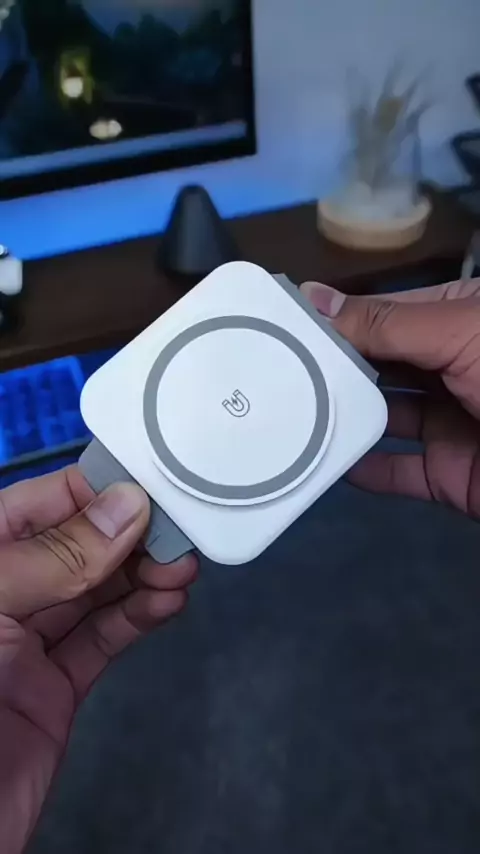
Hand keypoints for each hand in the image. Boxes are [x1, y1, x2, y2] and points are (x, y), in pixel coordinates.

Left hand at [0, 467, 197, 853]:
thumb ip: (55, 558)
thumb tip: (123, 508)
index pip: (42, 503)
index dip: (97, 491)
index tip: (150, 488)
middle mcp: (5, 593)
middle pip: (79, 546)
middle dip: (131, 536)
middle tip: (177, 536)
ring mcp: (27, 642)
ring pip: (98, 592)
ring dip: (144, 575)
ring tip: (182, 568)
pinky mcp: (54, 688)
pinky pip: (104, 641)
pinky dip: (139, 618)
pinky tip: (167, 602)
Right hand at [301, 277, 479, 516]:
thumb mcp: (460, 331)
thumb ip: (386, 322)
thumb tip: (315, 299)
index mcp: (460, 319)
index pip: (386, 314)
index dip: (339, 319)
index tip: (281, 326)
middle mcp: (453, 368)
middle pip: (381, 368)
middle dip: (333, 370)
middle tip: (271, 375)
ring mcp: (452, 422)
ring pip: (384, 419)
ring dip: (342, 419)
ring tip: (288, 416)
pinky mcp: (451, 474)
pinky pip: (398, 472)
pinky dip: (363, 471)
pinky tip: (326, 464)